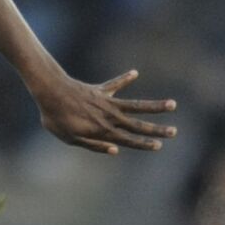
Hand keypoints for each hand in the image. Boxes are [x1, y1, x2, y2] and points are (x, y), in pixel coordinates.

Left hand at [34, 69, 176, 153]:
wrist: (50, 93)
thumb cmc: (56, 119)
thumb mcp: (71, 139)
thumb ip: (93, 145)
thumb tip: (116, 151)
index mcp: (102, 131)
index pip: (128, 140)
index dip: (143, 144)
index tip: (159, 146)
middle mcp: (109, 117)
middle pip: (138, 125)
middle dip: (157, 129)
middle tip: (175, 131)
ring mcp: (107, 103)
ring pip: (136, 105)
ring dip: (155, 105)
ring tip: (173, 104)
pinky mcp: (100, 91)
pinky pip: (115, 84)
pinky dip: (124, 78)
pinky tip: (135, 73)